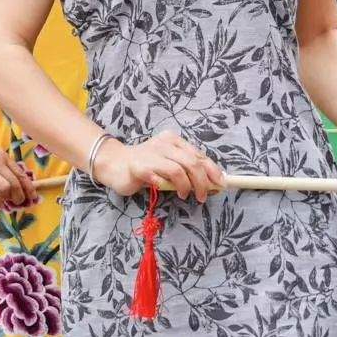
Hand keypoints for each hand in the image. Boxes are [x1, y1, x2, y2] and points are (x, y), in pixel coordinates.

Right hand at [0, 132, 34, 209]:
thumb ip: (1, 164)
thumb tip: (12, 180)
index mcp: (2, 156)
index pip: (20, 173)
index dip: (28, 186)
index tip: (32, 195)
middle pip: (15, 182)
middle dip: (20, 195)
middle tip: (20, 202)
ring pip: (5, 188)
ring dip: (9, 198)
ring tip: (7, 203)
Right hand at [93, 130, 224, 202]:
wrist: (115, 164)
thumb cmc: (145, 166)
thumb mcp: (169, 164)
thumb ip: (186, 170)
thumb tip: (211, 183)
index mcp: (174, 141)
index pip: (199, 155)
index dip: (213, 170)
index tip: (221, 184)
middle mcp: (165, 144)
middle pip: (193, 162)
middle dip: (203, 182)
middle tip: (204, 196)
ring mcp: (152, 154)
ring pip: (180, 170)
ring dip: (188, 186)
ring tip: (186, 195)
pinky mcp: (140, 166)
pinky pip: (160, 177)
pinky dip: (168, 186)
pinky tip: (168, 191)